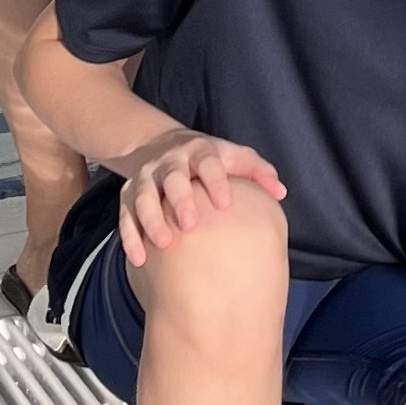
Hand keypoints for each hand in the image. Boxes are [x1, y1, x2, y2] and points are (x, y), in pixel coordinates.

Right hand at [116, 128, 283, 265]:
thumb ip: (257, 171)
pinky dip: (130, 237)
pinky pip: (125, 216)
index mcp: (199, 151)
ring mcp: (146, 178)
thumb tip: (281, 193)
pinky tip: (139, 259)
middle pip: (173, 178)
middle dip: (181, 200)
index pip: (208, 163)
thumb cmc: (208, 159)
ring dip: (152, 220)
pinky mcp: (127, 195)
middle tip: (190, 225)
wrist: (159, 145)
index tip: (225, 204)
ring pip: (144, 197)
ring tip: (163, 244)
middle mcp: (170, 163)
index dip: (216, 181)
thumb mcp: (233, 156)